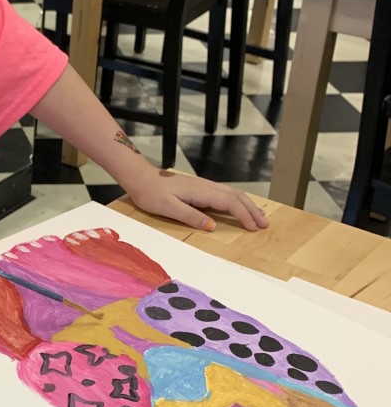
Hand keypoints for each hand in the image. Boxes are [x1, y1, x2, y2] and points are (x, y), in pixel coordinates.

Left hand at [126, 169, 268, 232]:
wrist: (141, 178)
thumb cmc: (151, 194)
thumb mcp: (168, 208)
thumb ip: (190, 216)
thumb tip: (212, 226)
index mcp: (201, 192)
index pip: (229, 203)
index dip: (244, 215)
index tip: (254, 228)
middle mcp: (206, 186)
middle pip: (236, 196)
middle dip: (252, 210)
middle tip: (265, 224)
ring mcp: (204, 186)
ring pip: (232, 193)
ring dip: (247, 205)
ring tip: (258, 217)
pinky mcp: (200, 188)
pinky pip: (224, 194)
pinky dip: (237, 201)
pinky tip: (239, 207)